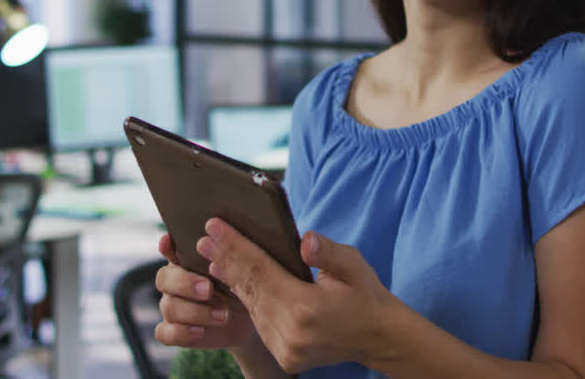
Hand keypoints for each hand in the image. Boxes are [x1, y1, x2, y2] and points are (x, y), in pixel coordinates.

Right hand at [153, 233, 257, 350]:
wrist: (245, 321)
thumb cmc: (239, 288)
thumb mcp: (238, 274)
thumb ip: (226, 261)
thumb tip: (221, 248)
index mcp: (187, 261)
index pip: (169, 249)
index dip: (166, 246)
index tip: (168, 241)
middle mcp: (175, 282)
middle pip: (164, 278)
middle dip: (185, 283)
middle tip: (208, 289)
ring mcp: (171, 307)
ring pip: (169, 307)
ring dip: (195, 312)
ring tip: (223, 315)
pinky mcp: (173, 330)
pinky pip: (164, 333)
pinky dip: (181, 332)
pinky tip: (200, 331)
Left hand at [201, 218, 400, 373]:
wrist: (380, 337)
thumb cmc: (366, 296)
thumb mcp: (354, 266)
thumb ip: (327, 253)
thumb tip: (304, 240)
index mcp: (306, 308)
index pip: (260, 270)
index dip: (236, 246)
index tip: (215, 227)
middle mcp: (291, 332)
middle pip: (250, 289)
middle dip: (226, 261)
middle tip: (204, 238)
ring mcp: (286, 348)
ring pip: (251, 307)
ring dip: (231, 281)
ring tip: (212, 258)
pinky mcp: (285, 356)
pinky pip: (260, 323)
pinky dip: (246, 301)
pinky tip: (234, 284)